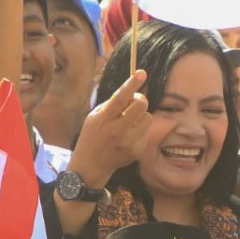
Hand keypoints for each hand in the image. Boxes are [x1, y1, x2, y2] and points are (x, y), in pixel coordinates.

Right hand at [68, 70, 149, 189]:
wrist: (91, 165)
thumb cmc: (93, 136)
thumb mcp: (95, 117)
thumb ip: (112, 105)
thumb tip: (132, 92)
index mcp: (103, 119)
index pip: (119, 98)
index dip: (131, 84)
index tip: (142, 73)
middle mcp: (117, 130)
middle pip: (141, 105)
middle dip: (140, 99)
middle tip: (134, 102)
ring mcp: (128, 142)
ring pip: (148, 118)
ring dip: (141, 116)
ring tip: (128, 123)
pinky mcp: (137, 150)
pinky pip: (146, 131)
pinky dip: (140, 130)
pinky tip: (128, 137)